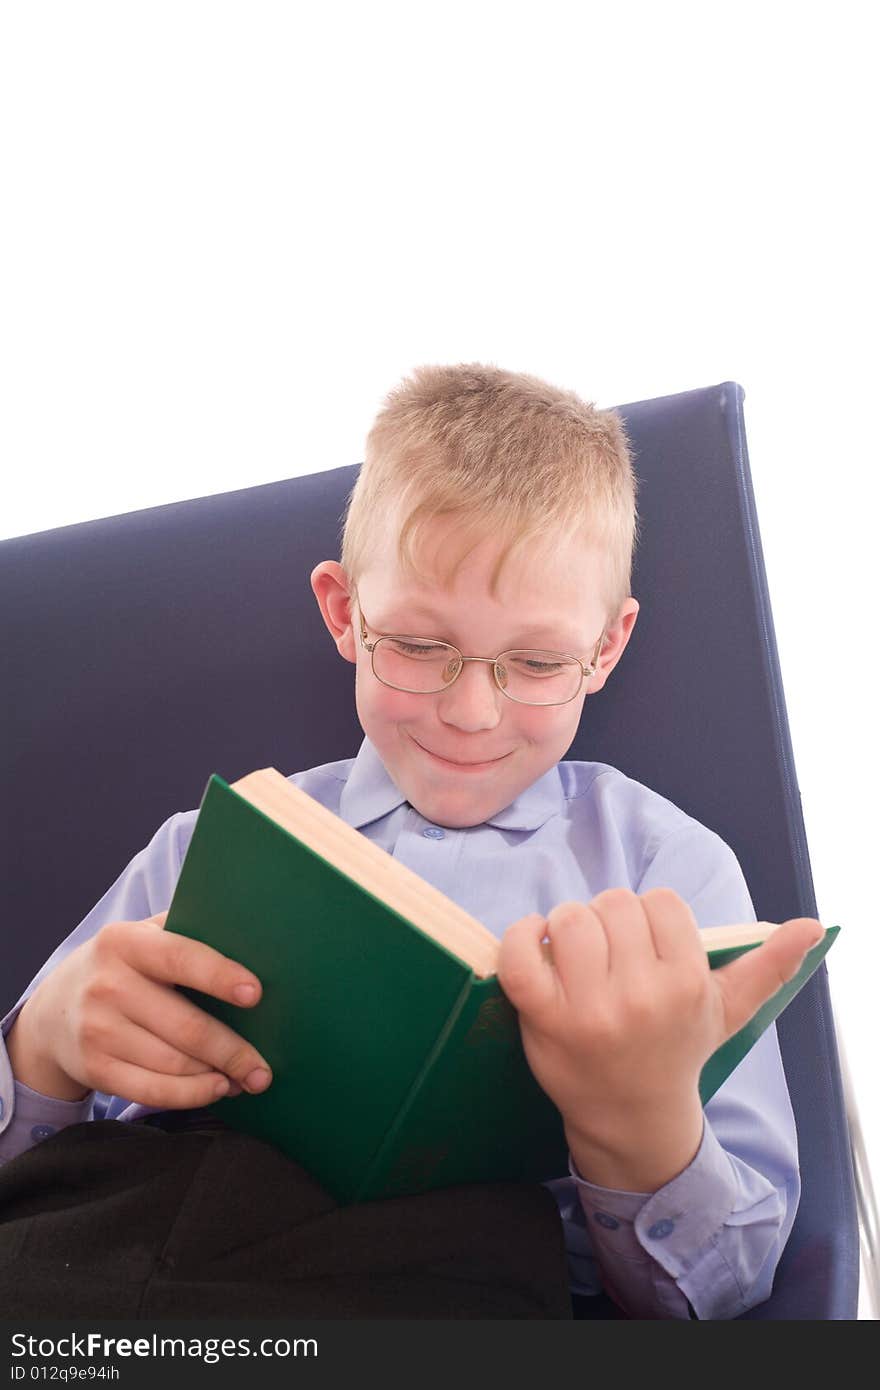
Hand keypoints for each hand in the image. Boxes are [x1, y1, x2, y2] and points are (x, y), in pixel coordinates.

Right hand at [7, 913, 272, 1108]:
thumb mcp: (142, 936)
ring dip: (218, 1076)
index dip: (219, 976)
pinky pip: (152, 1090)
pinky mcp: (95, 1068)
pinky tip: (216, 1089)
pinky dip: (191, 1095)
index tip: (255, 993)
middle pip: (185, 1027)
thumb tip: (252, 939)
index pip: (180, 957)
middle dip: (233, 1051)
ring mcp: (98, 1029)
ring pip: (173, 1063)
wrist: (53, 1010)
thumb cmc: (123, 967)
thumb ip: (187, 929)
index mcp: (125, 942)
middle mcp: (108, 985)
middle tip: (264, 1068)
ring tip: (247, 1078)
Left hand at [498, 888, 823, 1189]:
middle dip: (608, 919)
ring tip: (576, 954)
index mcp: (685, 984)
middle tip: (609, 952)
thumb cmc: (677, 1049)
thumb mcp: (726, 1011)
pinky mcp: (542, 1018)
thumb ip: (767, 966)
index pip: (660, 902)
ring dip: (567, 926)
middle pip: (613, 904)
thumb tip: (811, 926)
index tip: (646, 944)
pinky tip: (536, 945)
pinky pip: (519, 954)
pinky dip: (521, 937)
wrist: (632, 1115)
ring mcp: (588, 1009)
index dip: (649, 916)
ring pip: (569, 919)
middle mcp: (640, 995)